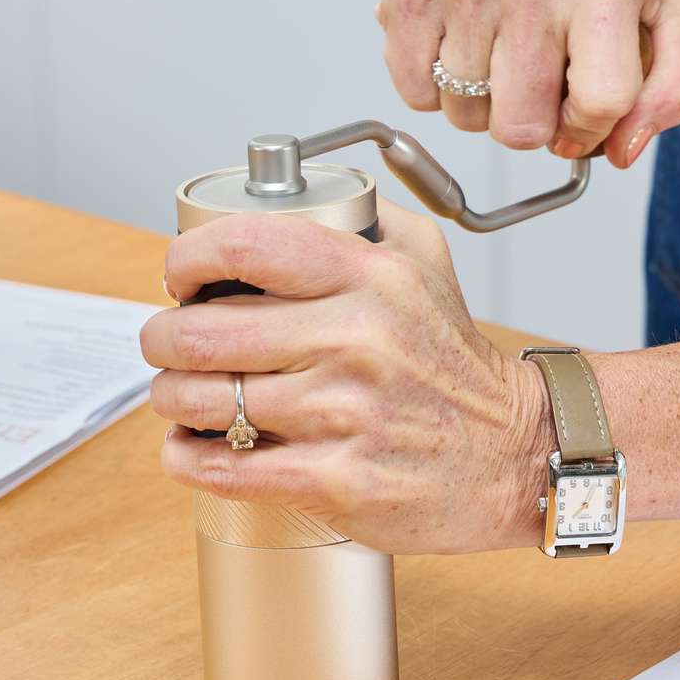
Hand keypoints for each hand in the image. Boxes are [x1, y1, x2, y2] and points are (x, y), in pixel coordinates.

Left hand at [139, 200, 554, 553]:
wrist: (517, 453)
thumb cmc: (457, 364)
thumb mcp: (426, 263)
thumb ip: (362, 220)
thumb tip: (282, 200)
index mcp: (370, 277)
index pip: (241, 246)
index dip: (186, 261)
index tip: (179, 280)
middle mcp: (357, 338)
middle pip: (199, 331)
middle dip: (161, 339)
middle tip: (167, 346)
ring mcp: (345, 413)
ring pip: (199, 400)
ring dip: (172, 398)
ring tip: (182, 396)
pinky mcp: (338, 480)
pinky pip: (223, 467)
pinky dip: (188, 457)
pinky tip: (192, 448)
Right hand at [376, 0, 679, 167]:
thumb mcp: (665, 5)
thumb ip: (672, 88)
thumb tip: (622, 151)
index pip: (602, 103)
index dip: (589, 126)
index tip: (578, 111)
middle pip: (522, 127)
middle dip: (531, 121)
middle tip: (535, 80)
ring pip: (466, 117)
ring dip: (482, 104)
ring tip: (497, 54)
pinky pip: (417, 94)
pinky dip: (435, 88)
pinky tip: (458, 48)